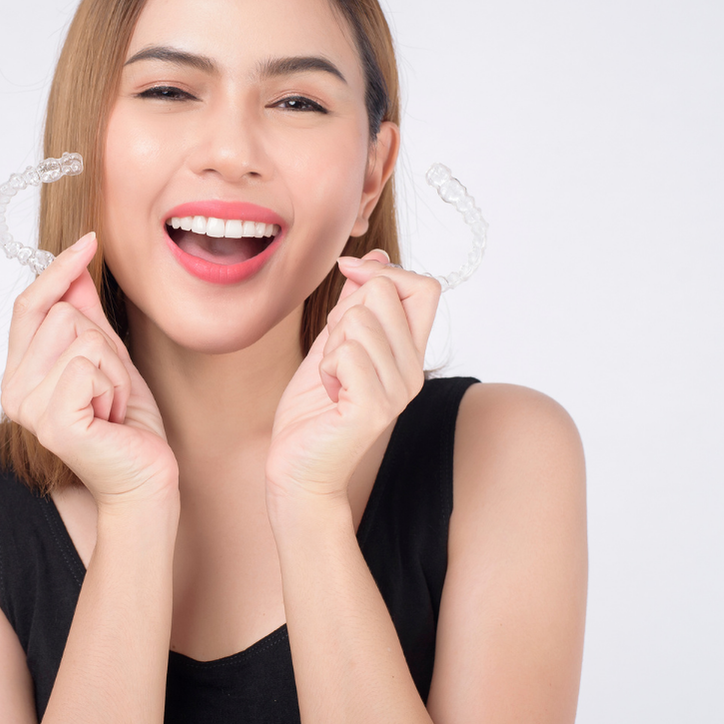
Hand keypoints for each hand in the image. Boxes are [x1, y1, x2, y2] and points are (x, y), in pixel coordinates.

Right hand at [1, 233, 175, 508]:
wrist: (144, 477)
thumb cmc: (127, 423)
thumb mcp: (108, 357)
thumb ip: (87, 315)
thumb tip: (76, 267)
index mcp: (21, 373)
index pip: (30, 305)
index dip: (58, 270)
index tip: (89, 241)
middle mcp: (15, 390)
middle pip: (65, 314)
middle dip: (105, 344)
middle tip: (110, 387)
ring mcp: (30, 408)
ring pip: (83, 337)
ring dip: (114, 369)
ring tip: (111, 405)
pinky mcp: (54, 422)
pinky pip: (90, 365)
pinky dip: (115, 387)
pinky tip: (112, 418)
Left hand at [266, 250, 440, 502]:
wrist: (298, 467)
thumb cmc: (314, 409)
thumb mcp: (335, 343)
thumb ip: (355, 303)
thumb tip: (374, 255)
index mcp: (410, 352)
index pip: (425, 287)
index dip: (385, 272)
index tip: (350, 278)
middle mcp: (413, 370)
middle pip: (385, 293)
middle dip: (344, 311)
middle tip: (334, 352)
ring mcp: (398, 391)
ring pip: (358, 320)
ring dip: (330, 344)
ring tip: (332, 378)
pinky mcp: (374, 408)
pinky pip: (347, 353)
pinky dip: (325, 366)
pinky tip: (330, 392)